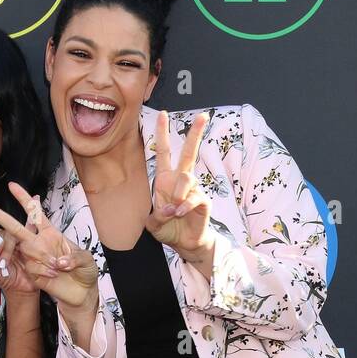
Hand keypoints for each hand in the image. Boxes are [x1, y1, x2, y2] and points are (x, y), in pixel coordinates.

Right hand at [0, 182, 97, 310]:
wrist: (81, 293)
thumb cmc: (85, 272)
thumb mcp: (86, 260)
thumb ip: (75, 258)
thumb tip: (60, 262)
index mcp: (51, 233)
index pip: (35, 213)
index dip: (24, 199)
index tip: (11, 185)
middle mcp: (38, 243)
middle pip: (15, 228)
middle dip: (0, 216)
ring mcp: (32, 258)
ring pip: (19, 248)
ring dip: (31, 254)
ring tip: (53, 265)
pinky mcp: (32, 274)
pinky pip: (27, 267)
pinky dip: (38, 269)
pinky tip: (49, 274)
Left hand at [145, 109, 215, 260]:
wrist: (184, 243)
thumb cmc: (169, 229)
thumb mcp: (153, 225)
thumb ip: (155, 218)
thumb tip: (168, 210)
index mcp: (165, 180)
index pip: (164, 152)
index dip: (162, 134)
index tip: (163, 114)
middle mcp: (180, 181)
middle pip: (189, 152)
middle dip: (195, 134)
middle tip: (203, 116)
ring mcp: (193, 189)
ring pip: (186, 178)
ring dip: (177, 195)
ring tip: (174, 211)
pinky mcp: (203, 200)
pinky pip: (194, 197)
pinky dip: (185, 206)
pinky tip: (180, 213)